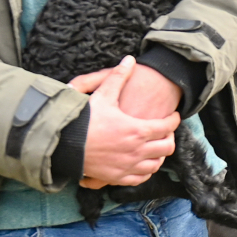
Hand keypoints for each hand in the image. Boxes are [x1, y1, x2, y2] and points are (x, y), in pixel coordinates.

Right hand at [73, 56, 179, 188]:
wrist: (62, 143)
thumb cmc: (83, 118)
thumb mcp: (102, 94)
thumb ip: (118, 76)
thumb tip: (130, 59)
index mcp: (137, 130)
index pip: (167, 126)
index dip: (173, 120)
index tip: (173, 116)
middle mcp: (137, 150)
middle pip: (166, 147)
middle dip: (169, 138)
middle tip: (166, 132)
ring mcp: (128, 166)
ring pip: (156, 164)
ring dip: (159, 156)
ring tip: (156, 147)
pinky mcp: (117, 177)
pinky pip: (140, 178)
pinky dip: (146, 171)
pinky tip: (143, 163)